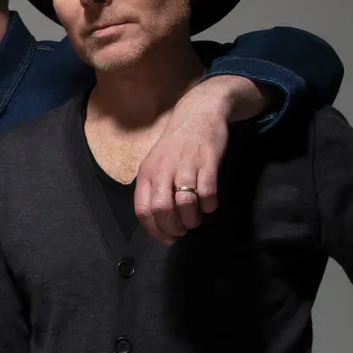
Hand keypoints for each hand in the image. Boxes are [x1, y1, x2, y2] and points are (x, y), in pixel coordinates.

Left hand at [135, 75, 270, 244]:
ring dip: (192, 220)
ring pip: (185, 205)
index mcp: (146, 173)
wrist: (198, 113)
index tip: (166, 239)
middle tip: (182, 231)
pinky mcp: (207, 163)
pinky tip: (209, 204)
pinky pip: (207, 194)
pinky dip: (209, 206)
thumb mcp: (156, 163)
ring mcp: (185, 166)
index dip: (154, 230)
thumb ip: (154, 188)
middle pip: (162, 210)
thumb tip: (156, 219)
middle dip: (173, 228)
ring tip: (195, 219)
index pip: (143, 209)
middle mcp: (162, 170)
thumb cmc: (176, 144)